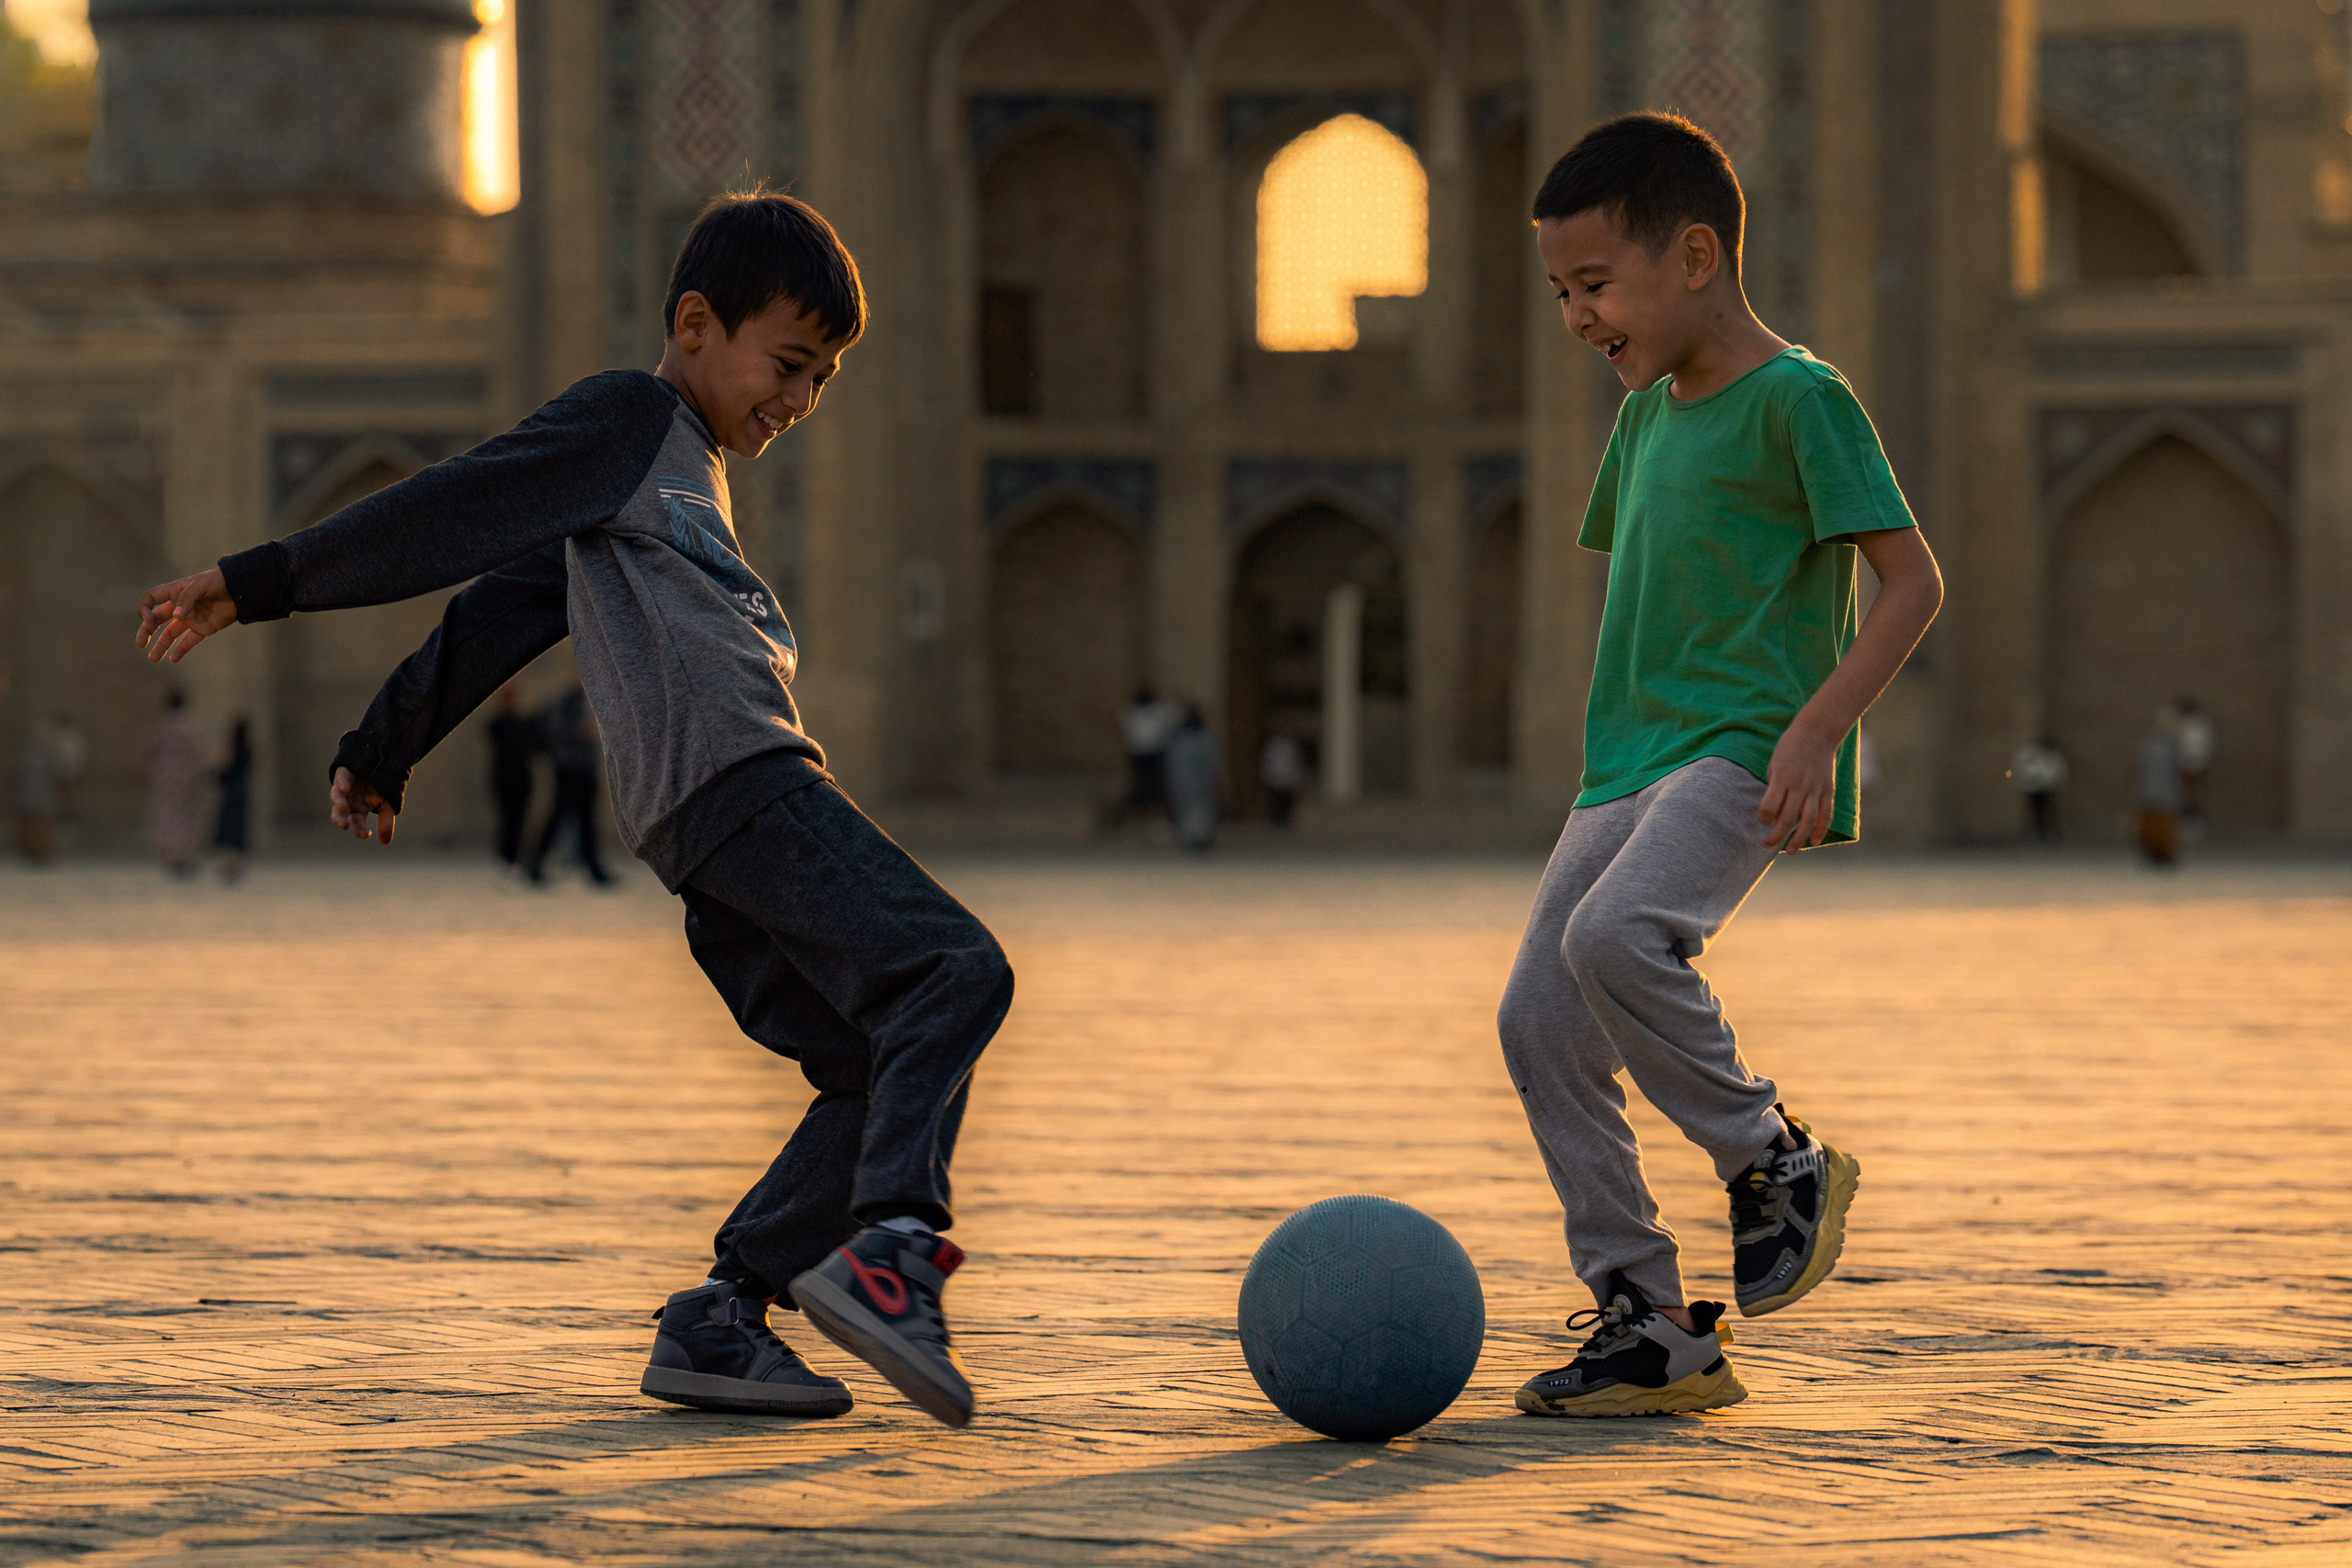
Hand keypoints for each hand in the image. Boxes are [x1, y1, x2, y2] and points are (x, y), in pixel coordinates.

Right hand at [136, 568, 238, 663]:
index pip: (150, 599)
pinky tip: (174, 659)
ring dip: (161, 646)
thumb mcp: (201, 585)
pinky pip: (190, 641)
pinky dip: (182, 650)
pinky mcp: (203, 629)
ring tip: (153, 659)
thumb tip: (176, 616)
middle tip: (140, 644)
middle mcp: (179, 607)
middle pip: (156, 620)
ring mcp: (191, 619)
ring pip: (170, 634)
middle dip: (146, 632)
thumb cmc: (219, 582)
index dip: (145, 609)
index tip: (149, 620)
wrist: (241, 590)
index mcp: (174, 592)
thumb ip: (187, 598)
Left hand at [329, 767, 396, 844]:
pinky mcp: (345, 771)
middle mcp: (348, 799)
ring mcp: (346, 785)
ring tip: (343, 807)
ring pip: (336, 795)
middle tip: (344, 825)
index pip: (356, 822)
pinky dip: (341, 783)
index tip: (365, 834)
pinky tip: (345, 789)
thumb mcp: (387, 805)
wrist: (381, 763)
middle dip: (340, 818)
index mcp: (358, 809)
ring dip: (339, 801)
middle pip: (340, 811)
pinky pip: (340, 777)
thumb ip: (386, 822)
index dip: (359, 828)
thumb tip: (385, 842)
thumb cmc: (382, 786)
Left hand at [1759, 722, 1836, 850]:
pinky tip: (1813, 841)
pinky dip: (1821, 830)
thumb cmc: (1790, 747)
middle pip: (1787, 819)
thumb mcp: (1775, 763)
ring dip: (1798, 839)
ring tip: (1790, 851)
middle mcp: (1799, 785)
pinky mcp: (1829, 790)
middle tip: (1766, 844)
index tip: (1762, 821)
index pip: (1769, 807)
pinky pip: (1826, 814)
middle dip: (1776, 836)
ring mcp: (1816, 789)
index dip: (1763, 818)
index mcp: (1782, 778)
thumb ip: (1774, 787)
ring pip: (1808, 821)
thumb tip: (1774, 812)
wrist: (1817, 731)